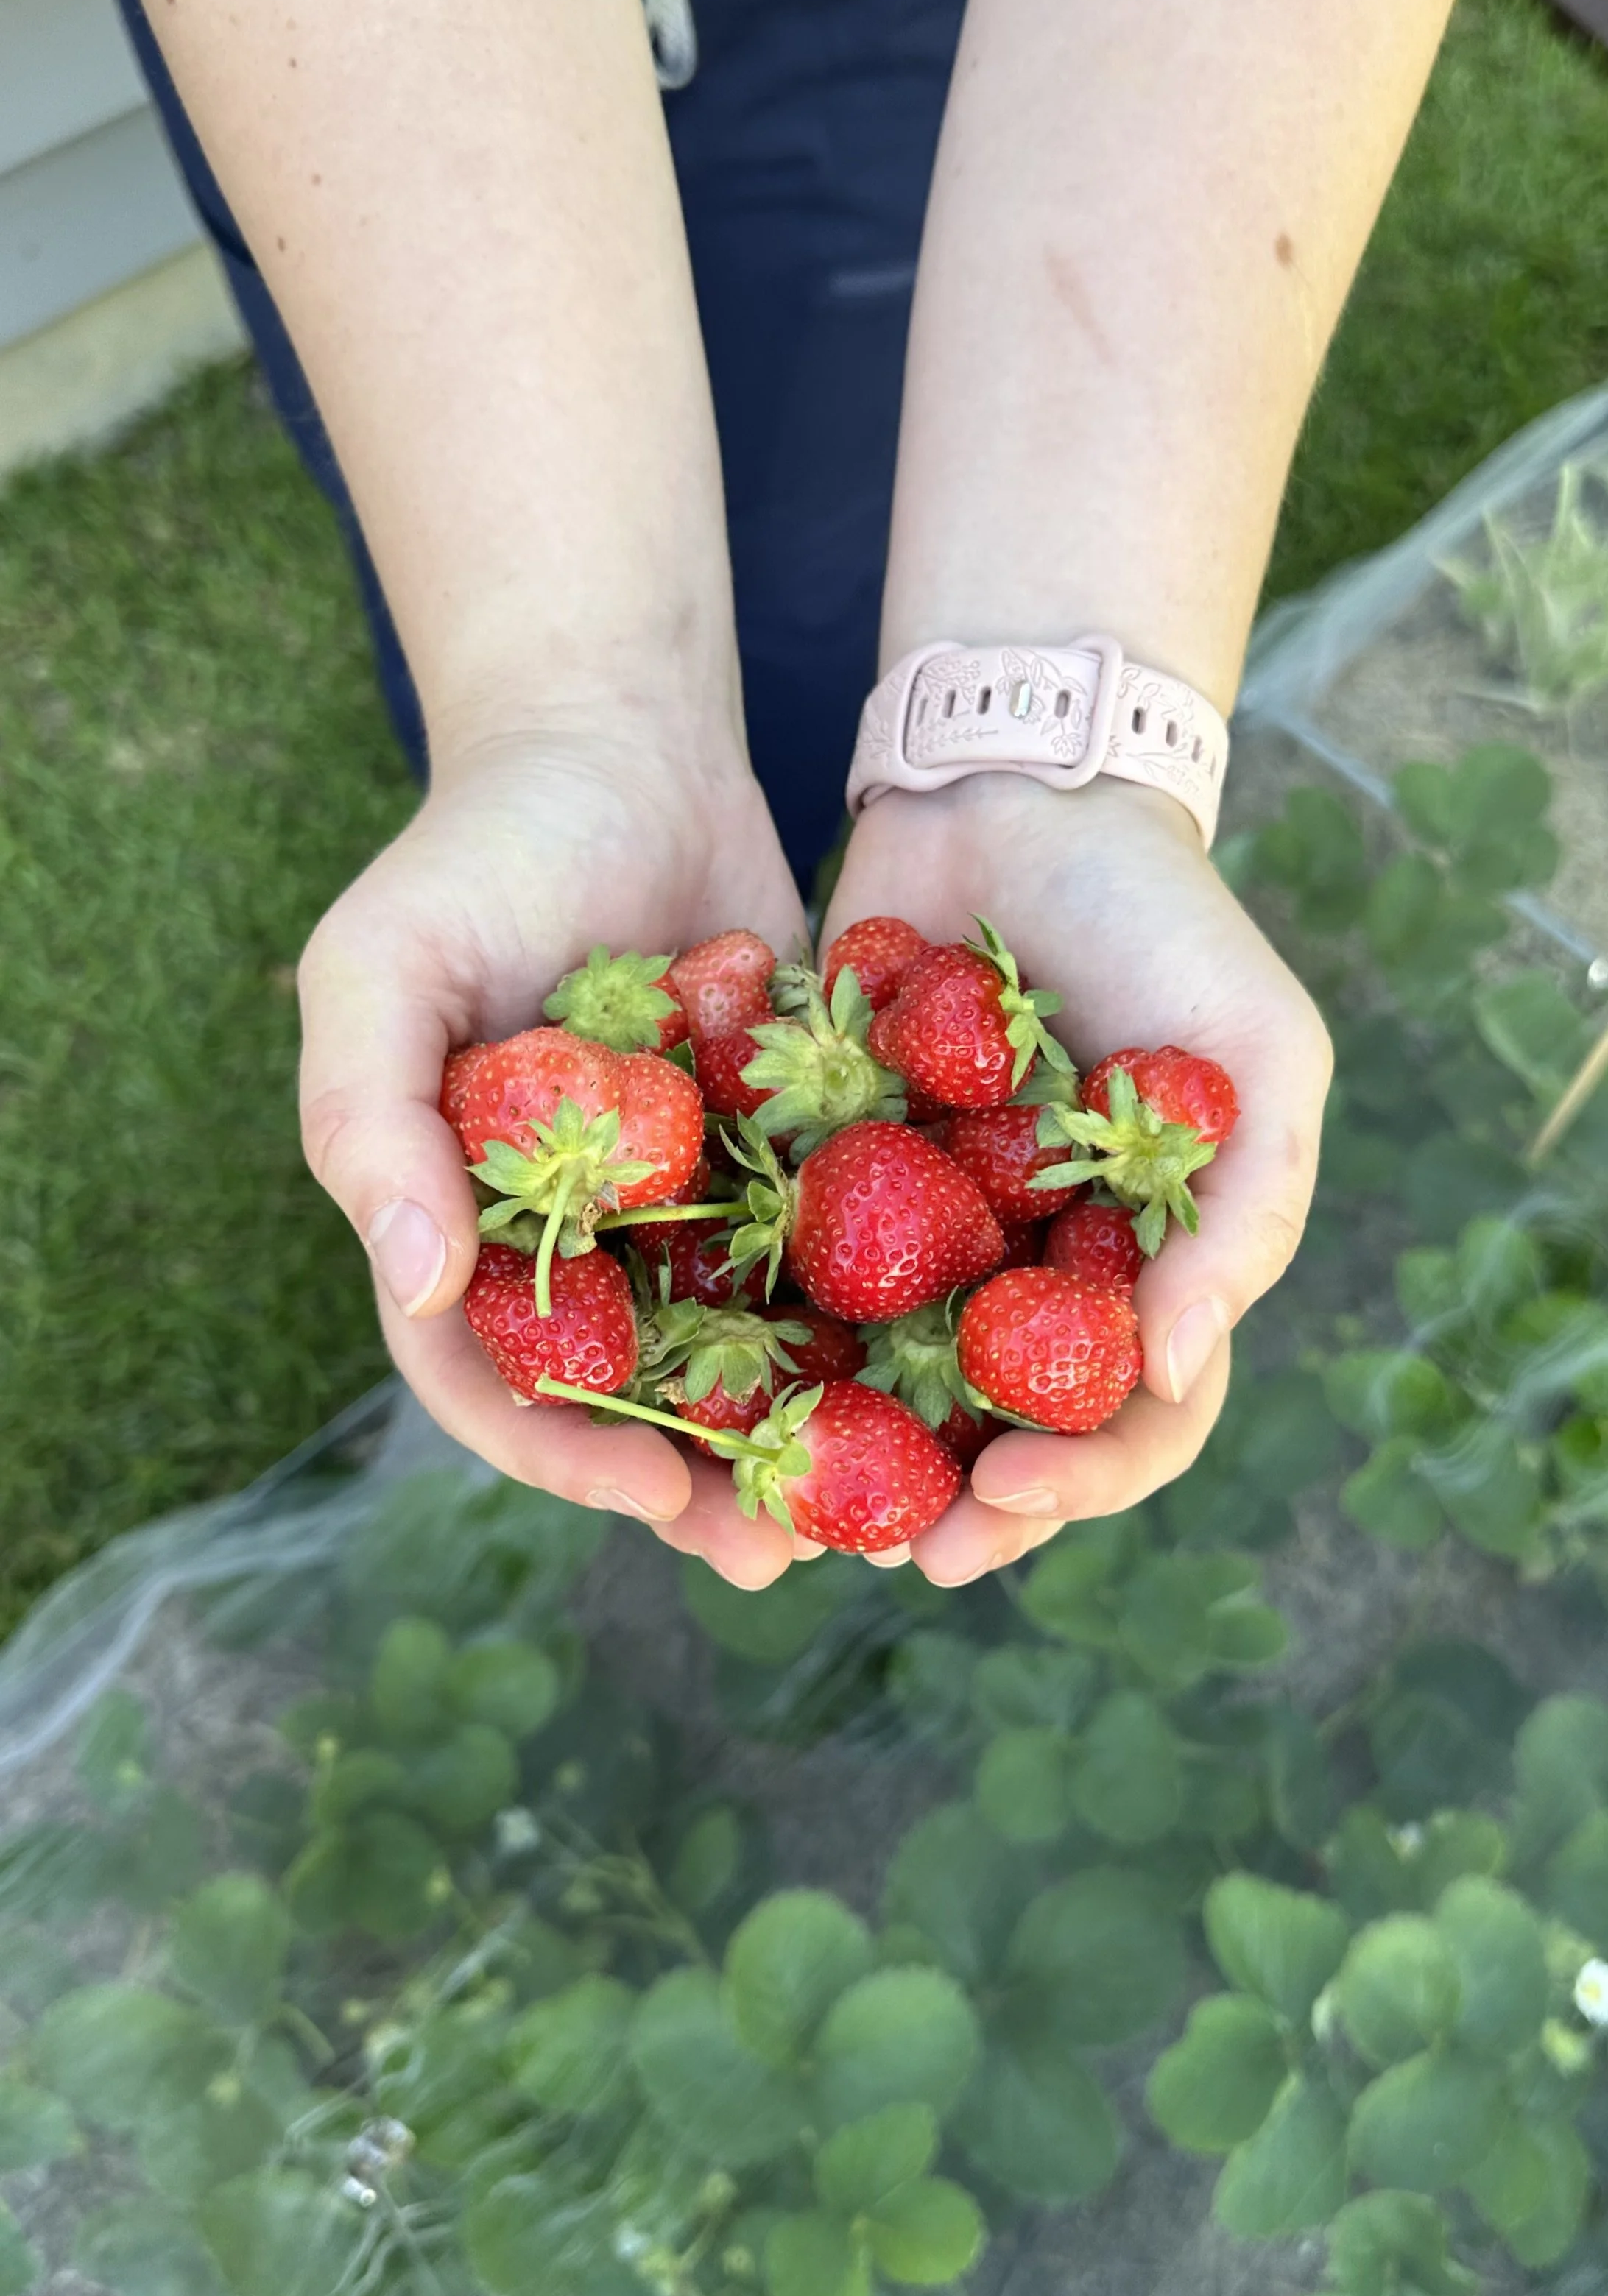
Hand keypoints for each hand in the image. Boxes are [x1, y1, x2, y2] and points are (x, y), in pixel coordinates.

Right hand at [297, 719, 811, 1587]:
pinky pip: (826, 1254)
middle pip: (630, 1399)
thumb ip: (369, 1122)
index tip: (653, 1498)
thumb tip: (411, 1285)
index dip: (565, 1453)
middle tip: (786, 1552)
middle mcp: (575, 1236)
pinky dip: (874, 1315)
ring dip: (800, 1435)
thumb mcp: (379, 967)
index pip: (497, 1379)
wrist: (619, 742)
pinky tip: (949, 1369)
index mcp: (461, 1224)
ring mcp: (681, 1201)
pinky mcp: (781, 1152)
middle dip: (702, 1484)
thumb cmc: (472, 850)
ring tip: (881, 1505)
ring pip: (738, 1353)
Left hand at [822, 771, 1332, 1585]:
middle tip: (888, 1550)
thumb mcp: (1261, 1055)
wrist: (1019, 789)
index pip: (1131, 1421)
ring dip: (838, 1461)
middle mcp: (1030, 1273)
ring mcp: (924, 1231)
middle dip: (946, 1506)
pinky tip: (699, 1392)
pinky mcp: (821, 1173)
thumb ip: (1245, 1212)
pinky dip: (752, 1340)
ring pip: (879, 1383)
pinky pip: (782, 1278)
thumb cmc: (1167, 920)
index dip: (1079, 1478)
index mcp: (1139, 1269)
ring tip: (779, 1517)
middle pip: (997, 1434)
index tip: (1004, 1498)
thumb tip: (1176, 1364)